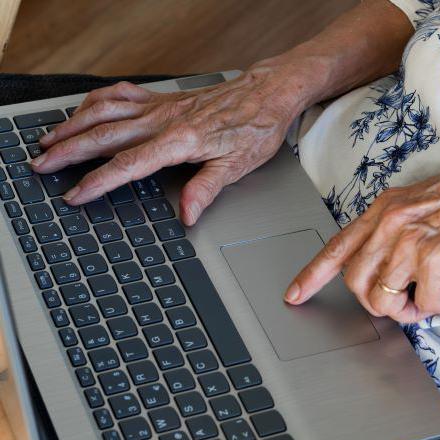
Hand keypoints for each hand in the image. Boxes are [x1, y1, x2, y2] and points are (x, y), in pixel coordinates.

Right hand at [33, 58, 313, 224]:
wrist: (267, 92)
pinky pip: (121, 94)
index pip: (128, 166)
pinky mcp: (163, 98)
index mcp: (179, 141)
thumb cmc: (256, 127)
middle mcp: (164, 120)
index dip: (97, 182)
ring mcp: (161, 106)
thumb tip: (187, 215)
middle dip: (68, 152)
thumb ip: (207, 189)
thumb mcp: (238, 166)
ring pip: (105, 112)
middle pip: (104, 137)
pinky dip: (96, 101)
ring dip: (73, 125)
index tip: (74, 194)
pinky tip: (84, 110)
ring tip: (48, 139)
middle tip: (41, 166)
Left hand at [285, 157, 439, 322]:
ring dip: (412, 310)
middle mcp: (390, 223)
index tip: (294, 295)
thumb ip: (394, 232)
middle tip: (407, 301)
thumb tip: (383, 274)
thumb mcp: (419, 206)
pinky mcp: (433, 258)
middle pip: (357, 284)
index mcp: (383, 210)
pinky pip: (425, 305)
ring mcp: (409, 240)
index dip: (312, 275)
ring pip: (385, 301)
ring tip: (435, 297)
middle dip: (379, 303)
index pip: (337, 246)